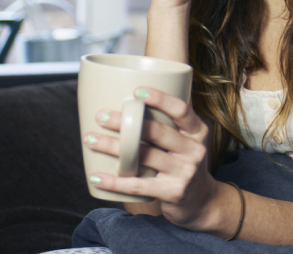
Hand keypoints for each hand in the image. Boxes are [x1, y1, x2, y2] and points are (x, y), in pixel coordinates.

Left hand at [84, 87, 229, 233]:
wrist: (203, 201)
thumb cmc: (186, 163)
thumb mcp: (189, 140)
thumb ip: (172, 121)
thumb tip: (141, 93)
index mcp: (198, 131)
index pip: (181, 110)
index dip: (160, 99)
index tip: (136, 91)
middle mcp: (194, 150)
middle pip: (156, 132)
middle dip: (125, 122)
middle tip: (100, 116)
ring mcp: (184, 172)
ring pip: (142, 156)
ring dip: (112, 147)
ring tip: (90, 139)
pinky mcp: (172, 192)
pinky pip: (138, 186)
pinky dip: (114, 182)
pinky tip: (96, 177)